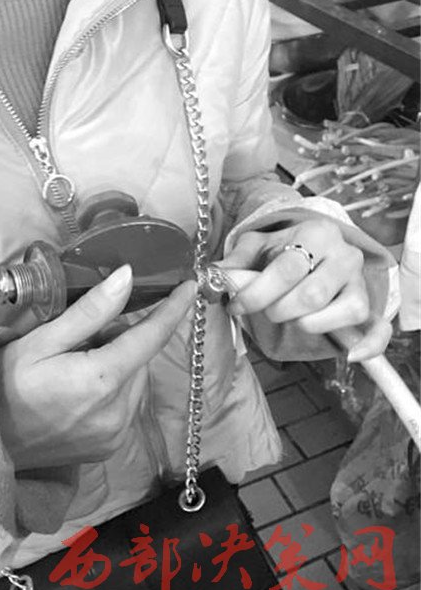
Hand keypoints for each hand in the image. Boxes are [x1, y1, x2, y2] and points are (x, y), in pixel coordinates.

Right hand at [0, 266, 195, 468]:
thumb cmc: (7, 383)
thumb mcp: (43, 339)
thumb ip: (91, 311)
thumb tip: (128, 277)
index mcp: (102, 380)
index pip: (151, 337)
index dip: (173, 310)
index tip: (190, 287)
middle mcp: (119, 412)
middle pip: (141, 360)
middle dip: (122, 341)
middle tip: (84, 339)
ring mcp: (116, 435)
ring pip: (136, 383)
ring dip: (120, 367)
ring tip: (77, 367)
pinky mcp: (110, 449)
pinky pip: (126, 407)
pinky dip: (114, 392)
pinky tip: (81, 393)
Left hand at [218, 218, 391, 361]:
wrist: (315, 249)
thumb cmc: (282, 250)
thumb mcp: (257, 247)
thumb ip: (236, 261)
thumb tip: (212, 276)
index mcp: (316, 233)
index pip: (285, 270)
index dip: (256, 293)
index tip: (236, 306)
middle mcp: (344, 254)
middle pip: (310, 296)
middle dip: (278, 310)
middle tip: (264, 311)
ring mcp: (360, 281)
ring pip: (339, 313)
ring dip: (306, 323)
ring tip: (290, 316)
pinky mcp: (369, 305)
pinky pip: (377, 330)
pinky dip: (367, 346)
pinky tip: (348, 356)